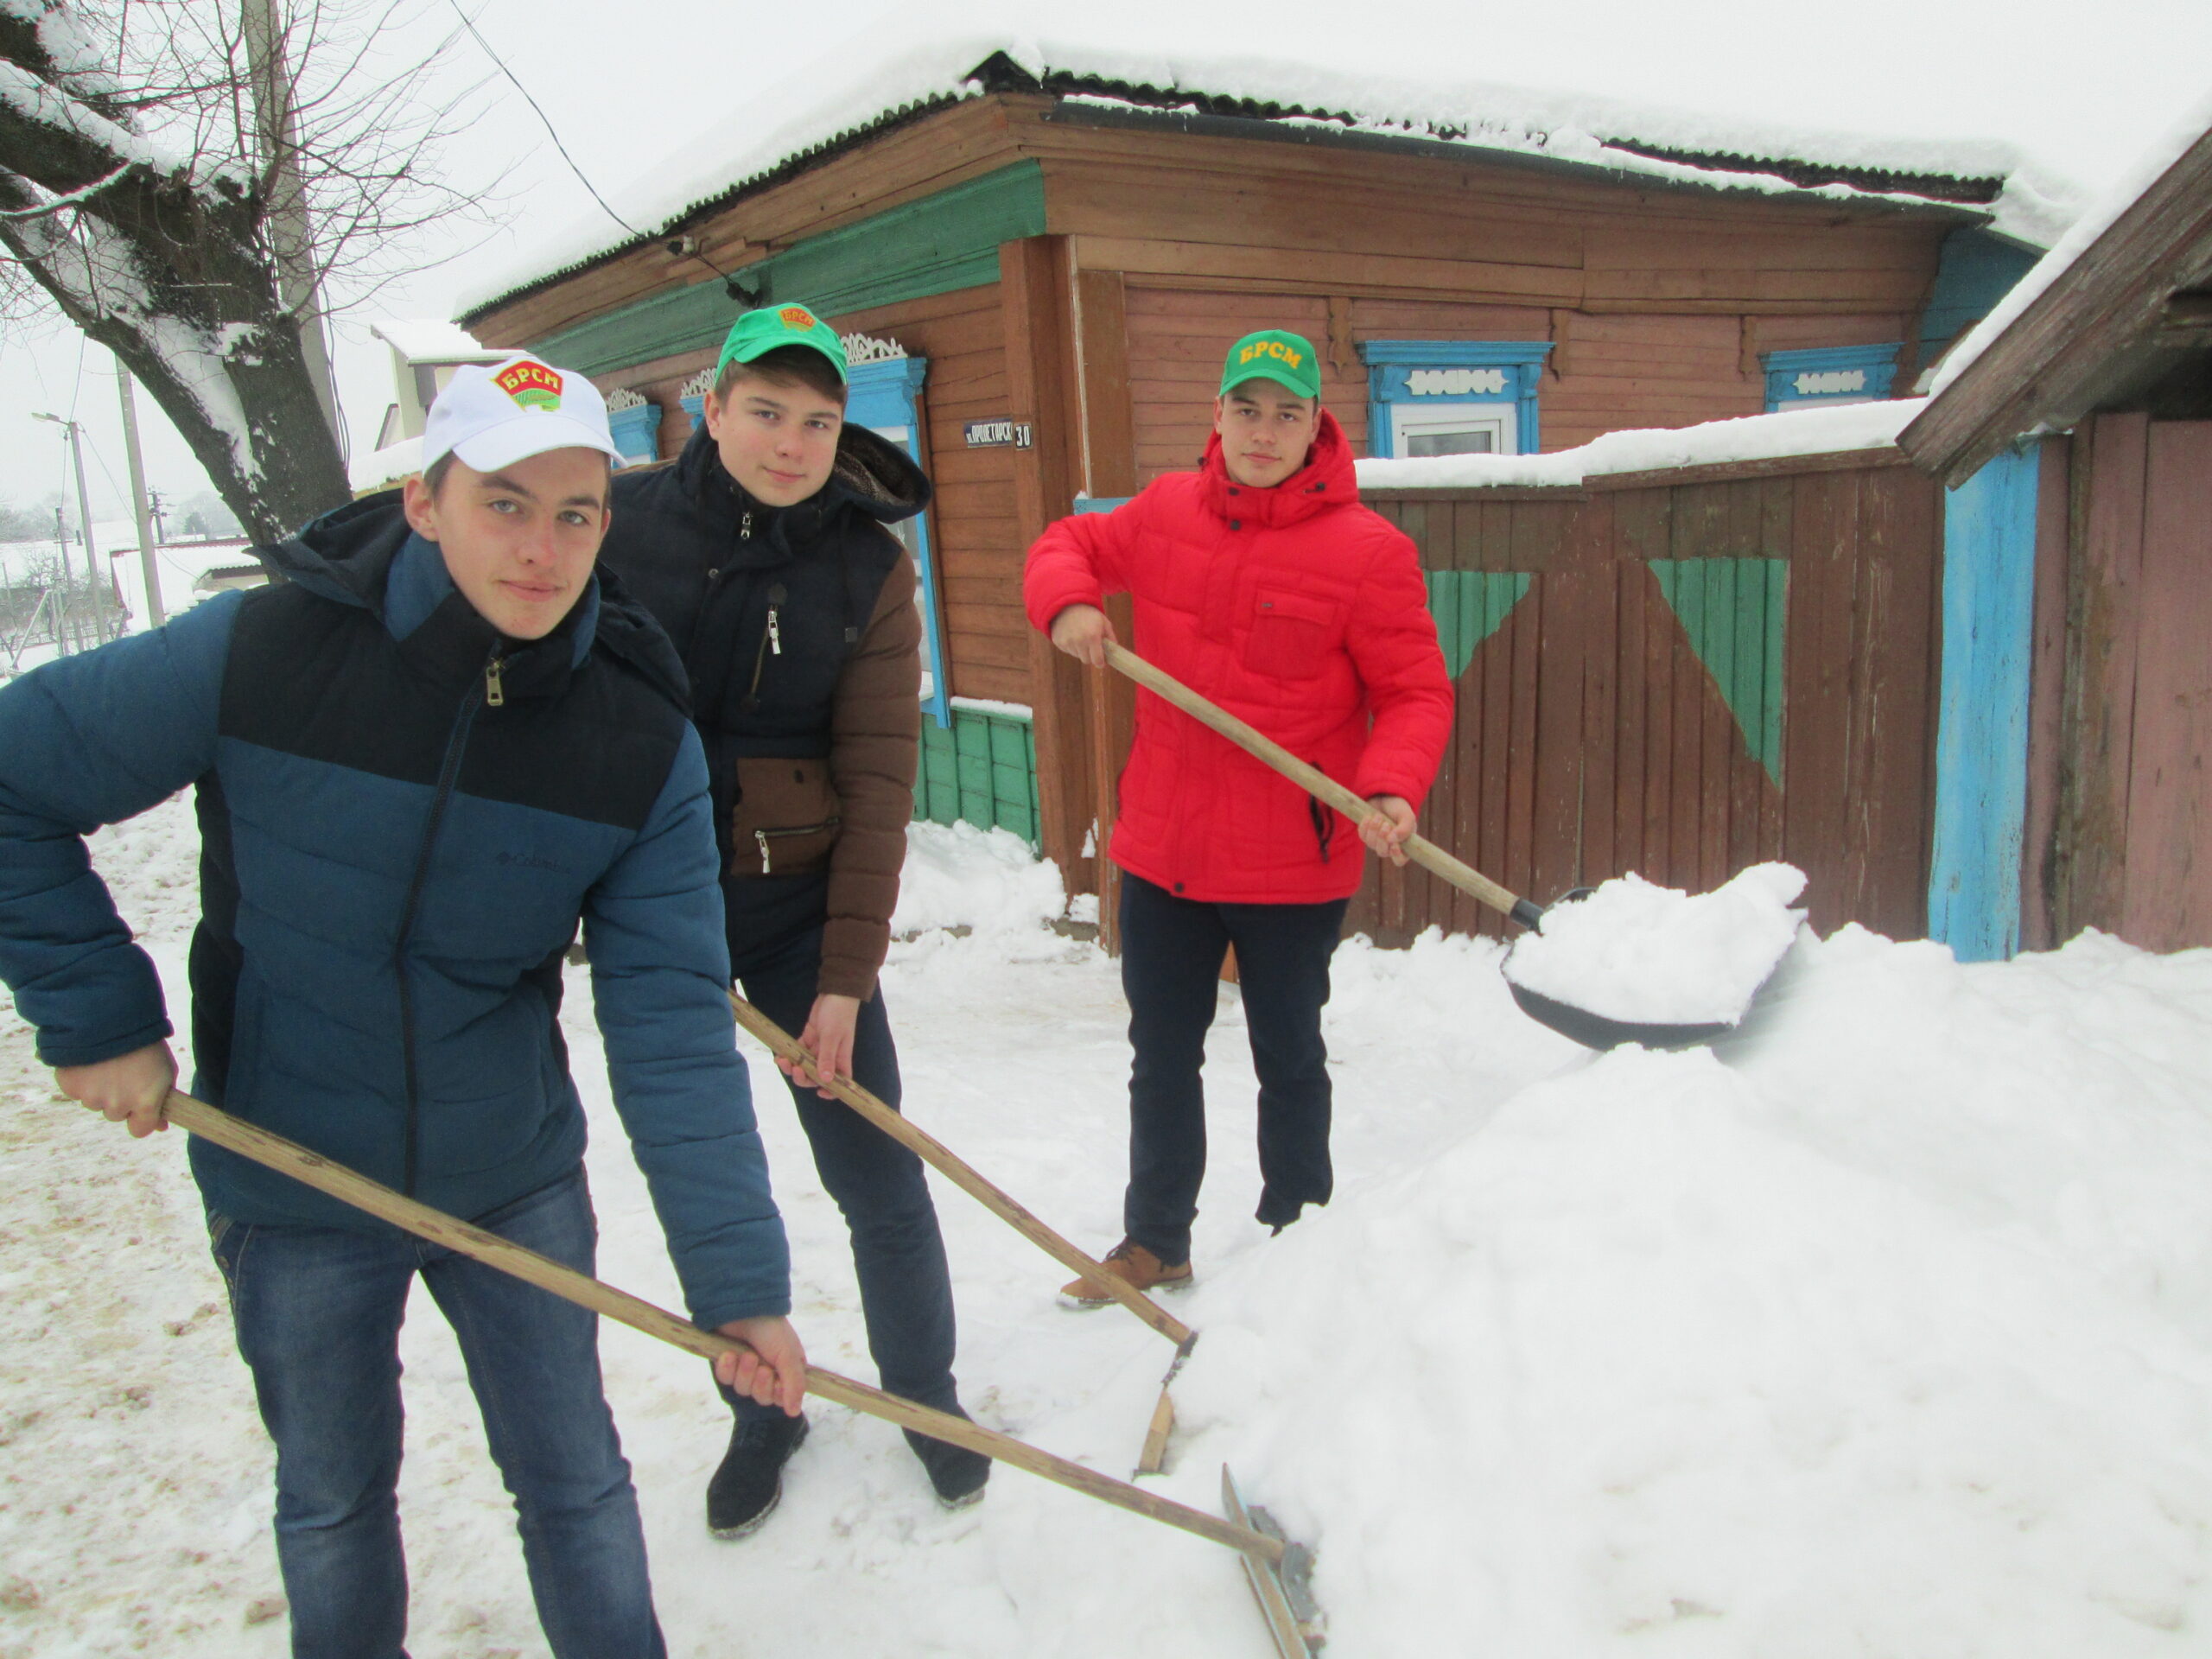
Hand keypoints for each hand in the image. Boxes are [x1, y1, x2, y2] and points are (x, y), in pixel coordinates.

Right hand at [54, 1041, 176, 1138]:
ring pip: (94, 1102)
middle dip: (119, 1098)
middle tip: (123, 1072)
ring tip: (106, 1062)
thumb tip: (160, 1125)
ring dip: (99, 1088)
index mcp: (145, 1101)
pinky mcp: (69, 1087)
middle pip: (115, 1114)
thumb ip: (163, 1098)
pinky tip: (89, 1060)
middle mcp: (117, 1104)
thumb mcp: (165, 1068)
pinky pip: (76, 1090)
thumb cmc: (143, 1041)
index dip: (140, 1119)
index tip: (140, 1109)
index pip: (140, 1130)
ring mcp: (91, 1097)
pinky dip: (81, 1079)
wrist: (109, 1015)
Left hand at [714, 1314, 806, 1414]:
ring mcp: (745, 1369)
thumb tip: (794, 1412)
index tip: (777, 1383)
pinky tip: (729, 1355)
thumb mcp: (789, 1356)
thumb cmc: (772, 1330)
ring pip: (743, 1389)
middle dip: (760, 1384)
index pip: (781, 1397)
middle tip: (762, 1368)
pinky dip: (728, 1368)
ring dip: (745, 1373)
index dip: (777, 1394)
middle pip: (761, 1397)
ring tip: (746, 1355)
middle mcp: (766, 1372)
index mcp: (785, 1370)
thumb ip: (794, 1386)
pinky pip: (726, 1379)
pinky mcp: (727, 1364)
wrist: (744, 1307)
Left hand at [780, 993, 858, 1098]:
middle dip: (804, 1078)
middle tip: (795, 1069)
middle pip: (816, 1077)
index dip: (831, 1092)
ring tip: (782, 1061)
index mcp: (841, 1059)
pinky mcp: (808, 1039)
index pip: (840, 1083)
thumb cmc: (839, 1014)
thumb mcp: (832, 1036)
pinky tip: (780, 1055)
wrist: (835, 992)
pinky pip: (797, 1053)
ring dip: (793, 1067)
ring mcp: (818, 1049)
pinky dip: (789, 1055)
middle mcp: (830, 1057)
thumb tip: (825, 1081)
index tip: (819, 1093)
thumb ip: (827, 1058)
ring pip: (804, 1066)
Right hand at [1048, 604, 1114, 666]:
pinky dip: (1071, 646)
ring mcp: (1067, 642)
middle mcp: (1079, 641)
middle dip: (1090, 656)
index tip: (1101, 662)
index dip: (1100, 663)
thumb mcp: (1104, 622)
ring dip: (1080, 650)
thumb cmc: (1089, 614)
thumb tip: (1114, 652)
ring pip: (1077, 655)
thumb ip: (1111, 638)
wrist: (1068, 604)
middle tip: (1091, 646)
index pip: (1097, 660)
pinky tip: (1072, 635)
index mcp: (1093, 636)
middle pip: (1086, 660)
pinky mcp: (1058, 642)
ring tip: (1080, 637)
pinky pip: (1067, 650)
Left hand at [1358, 796, 1416, 865]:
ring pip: (1371, 844)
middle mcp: (1389, 846)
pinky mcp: (1365, 835)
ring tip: (1378, 816)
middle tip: (1386, 824)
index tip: (1394, 845)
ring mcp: (1376, 842)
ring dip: (1374, 829)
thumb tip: (1391, 840)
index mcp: (1404, 845)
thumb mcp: (1407, 816)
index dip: (1396, 856)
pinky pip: (1362, 836)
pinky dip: (1365, 826)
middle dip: (1382, 838)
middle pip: (1383, 852)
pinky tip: (1370, 817)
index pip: (1400, 860)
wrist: (1386, 796)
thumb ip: (1405, 828)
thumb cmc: (1399, 808)